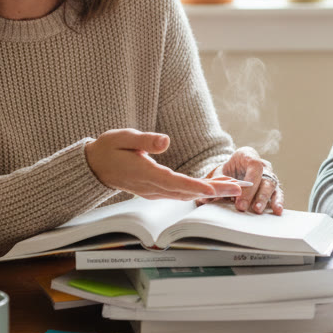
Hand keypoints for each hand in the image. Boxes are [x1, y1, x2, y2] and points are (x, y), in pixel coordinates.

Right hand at [85, 129, 242, 200]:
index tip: (214, 189)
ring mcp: (153, 191)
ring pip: (186, 195)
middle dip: (214, 191)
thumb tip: (166, 141)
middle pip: (187, 192)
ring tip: (233, 188)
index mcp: (145, 173)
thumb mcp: (124, 137)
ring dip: (209, 192)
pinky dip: (198, 192)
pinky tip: (213, 188)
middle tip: (238, 189)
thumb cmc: (109, 148)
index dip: (196, 186)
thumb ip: (146, 140)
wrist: (95, 166)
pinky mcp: (155, 191)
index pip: (175, 182)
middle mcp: (152, 187)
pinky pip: (180, 194)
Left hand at [199, 146, 282, 214]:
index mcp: (249, 156)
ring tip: (257, 210)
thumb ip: (214, 184)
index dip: (249, 180)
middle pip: (263, 177)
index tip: (238, 194)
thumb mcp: (219, 174)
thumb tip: (204, 198)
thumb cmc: (228, 170)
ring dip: (264, 199)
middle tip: (242, 207)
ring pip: (271, 186)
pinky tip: (277, 211)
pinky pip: (278, 194)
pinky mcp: (273, 188)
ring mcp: (269, 176)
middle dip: (253, 194)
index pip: (254, 165)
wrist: (234, 170)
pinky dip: (278, 202)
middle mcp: (263, 165)